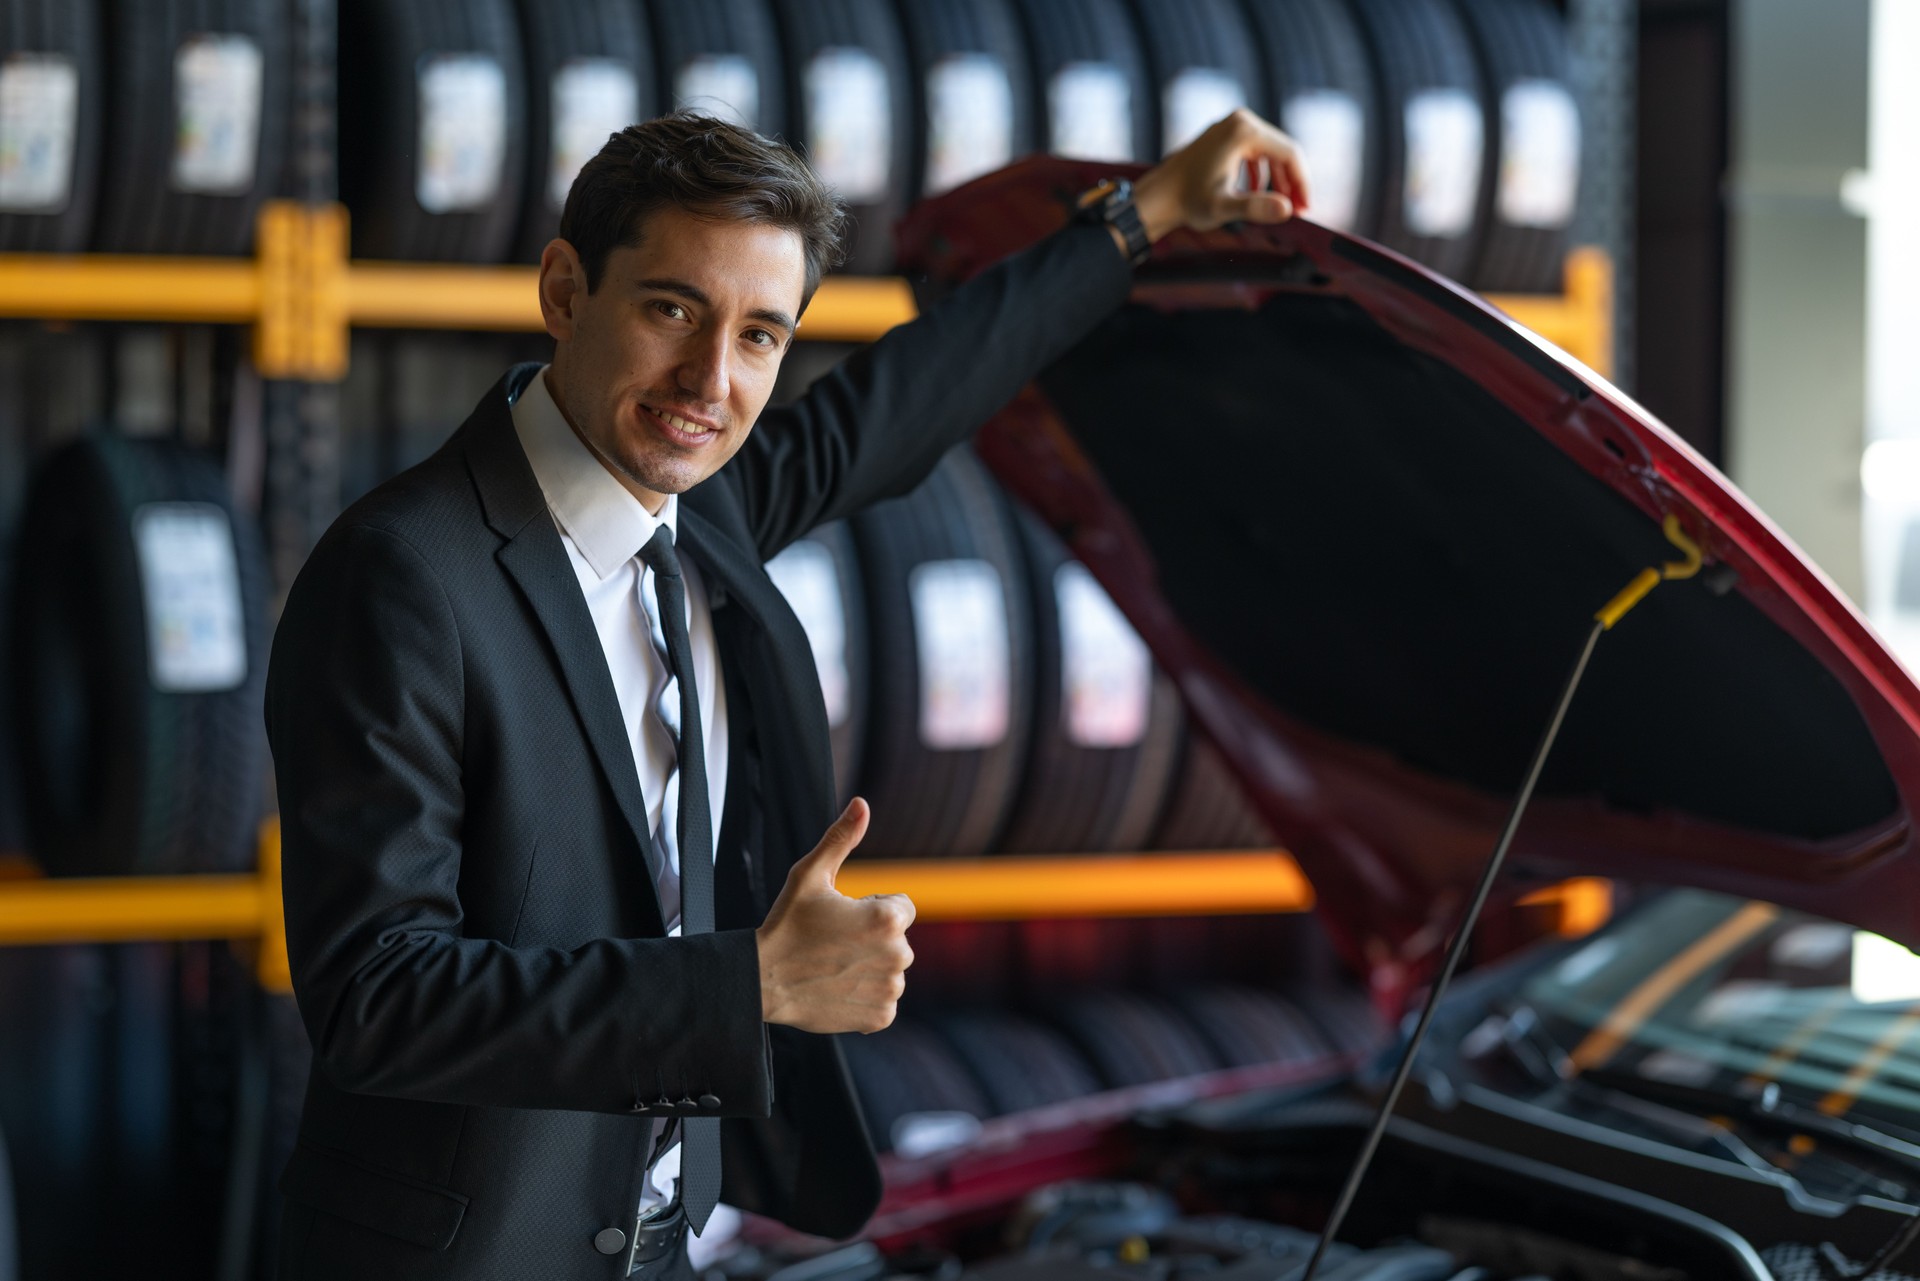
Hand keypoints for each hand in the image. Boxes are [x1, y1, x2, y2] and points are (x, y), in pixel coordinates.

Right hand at [756, 798, 914, 1033]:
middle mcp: (899, 955)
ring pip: (892, 970)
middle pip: (897, 939)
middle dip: (872, 938)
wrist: (762, 981)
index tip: (843, 918)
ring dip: (871, 967)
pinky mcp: (880, 1017)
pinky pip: (885, 1000)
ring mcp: (890, 989)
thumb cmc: (786, 924)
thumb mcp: (809, 875)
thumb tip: (862, 804)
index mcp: (888, 919)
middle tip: (833, 943)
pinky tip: (839, 988)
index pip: (901, 907)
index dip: (871, 909)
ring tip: (834, 965)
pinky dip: (867, 996)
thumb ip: (841, 838)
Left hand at [1133, 108, 1309, 243]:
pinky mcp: (1223, 136)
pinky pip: (1254, 152)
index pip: (1290, 154)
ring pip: (1269, 152)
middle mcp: (1240, 120)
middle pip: (1282, 150)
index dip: (1302, 183)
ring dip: (1278, 179)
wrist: (1158, 196)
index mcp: (1244, 131)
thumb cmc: (1187, 201)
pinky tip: (1260, 192)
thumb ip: (1256, 207)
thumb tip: (1287, 209)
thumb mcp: (1224, 207)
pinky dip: (1262, 172)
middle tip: (1298, 211)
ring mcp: (1230, 126)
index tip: (1306, 208)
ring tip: (1282, 206)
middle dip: (1292, 182)